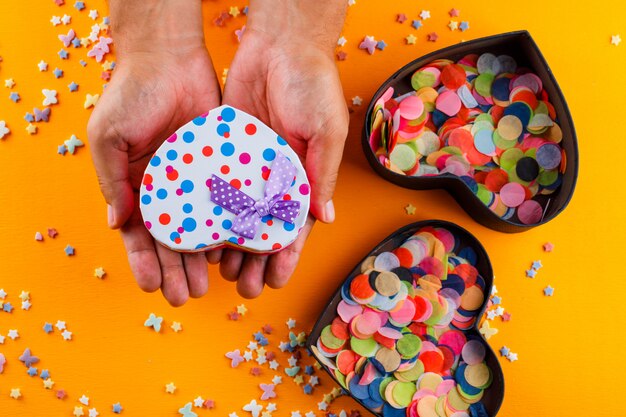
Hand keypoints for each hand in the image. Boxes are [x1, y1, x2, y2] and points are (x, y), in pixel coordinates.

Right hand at [88, 39, 221, 304]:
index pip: (140, 235)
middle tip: (188, 296)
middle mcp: (166, 190)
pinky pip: (224, 202)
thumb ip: (110, 181)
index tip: (152, 287)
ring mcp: (195, 182)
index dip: (144, 262)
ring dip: (203, 258)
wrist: (168, 57)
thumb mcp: (108, 137)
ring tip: (211, 283)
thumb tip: (116, 225)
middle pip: (172, 240)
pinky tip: (231, 249)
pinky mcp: (220, 168)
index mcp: (135, 187)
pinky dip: (227, 226)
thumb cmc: (130, 94)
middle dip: (178, 270)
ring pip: (201, 228)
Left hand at [216, 25, 348, 297]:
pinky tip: (200, 232)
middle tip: (241, 287)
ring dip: (229, 243)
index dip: (285, 257)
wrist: (280, 43)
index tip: (273, 282)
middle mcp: (276, 176)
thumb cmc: (312, 84)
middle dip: (254, 259)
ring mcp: (249, 165)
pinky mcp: (225, 149)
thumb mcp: (324, 130)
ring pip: (237, 214)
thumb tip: (326, 217)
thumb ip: (322, 173)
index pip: (294, 226)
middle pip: (263, 228)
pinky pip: (216, 185)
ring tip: (217, 270)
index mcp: (304, 176)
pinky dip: (210, 210)